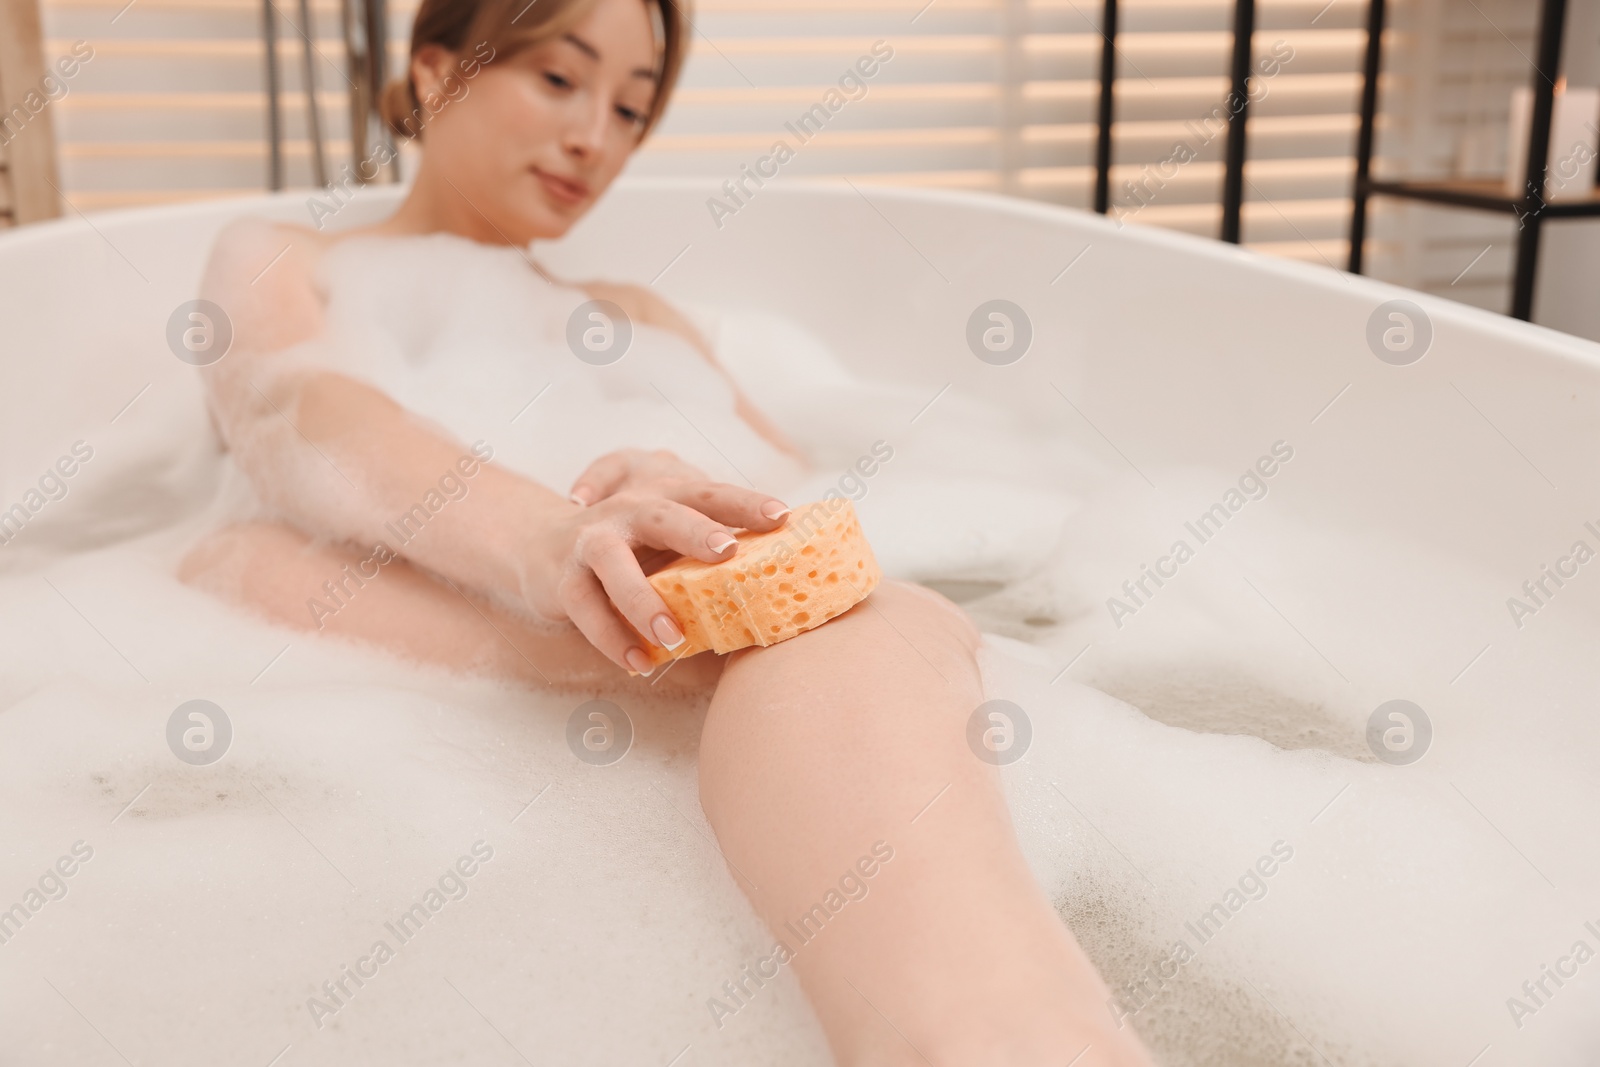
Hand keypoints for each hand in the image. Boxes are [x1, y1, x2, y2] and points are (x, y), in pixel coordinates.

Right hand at [525, 450, 790, 674]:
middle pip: (664, 515)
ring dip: (645, 601)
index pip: (710, 495)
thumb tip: (776, 587)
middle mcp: (629, 511)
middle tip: (727, 551)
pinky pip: (587, 609)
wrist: (542, 548)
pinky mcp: (565, 578)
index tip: (782, 515)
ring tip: (675, 636)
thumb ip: (706, 552)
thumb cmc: (629, 548)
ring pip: (615, 566)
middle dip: (695, 531)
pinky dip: (613, 638)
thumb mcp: (667, 541)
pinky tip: (639, 662)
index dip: (745, 503)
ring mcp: (593, 541)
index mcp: (664, 497)